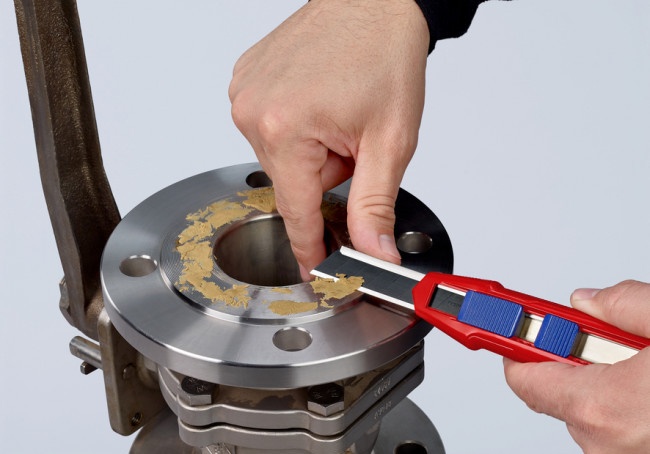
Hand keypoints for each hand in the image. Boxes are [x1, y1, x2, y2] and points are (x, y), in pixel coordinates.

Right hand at [229, 0, 429, 277]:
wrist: (375, 1)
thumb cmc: (384, 53)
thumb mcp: (389, 142)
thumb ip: (375, 207)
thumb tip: (372, 252)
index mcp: (285, 130)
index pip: (297, 213)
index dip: (311, 248)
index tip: (315, 273)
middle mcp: (253, 111)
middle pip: (292, 182)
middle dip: (327, 173)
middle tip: (353, 136)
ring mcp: (245, 92)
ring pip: (281, 156)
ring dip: (312, 149)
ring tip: (336, 110)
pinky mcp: (245, 80)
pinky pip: (270, 127)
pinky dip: (298, 126)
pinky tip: (319, 99)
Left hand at [504, 280, 649, 453]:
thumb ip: (622, 306)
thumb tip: (588, 304)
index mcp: (600, 406)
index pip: (521, 373)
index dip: (512, 340)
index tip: (493, 320)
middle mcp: (603, 441)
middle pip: (555, 386)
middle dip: (572, 354)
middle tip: (601, 333)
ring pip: (588, 405)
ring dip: (603, 380)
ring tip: (642, 361)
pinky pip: (613, 423)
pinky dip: (624, 402)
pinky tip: (649, 384)